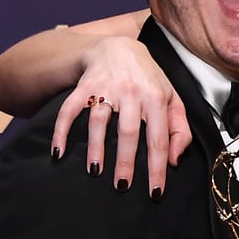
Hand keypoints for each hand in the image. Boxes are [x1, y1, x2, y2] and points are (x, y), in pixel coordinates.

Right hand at [50, 36, 191, 195]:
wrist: (120, 46)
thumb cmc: (150, 81)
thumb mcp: (173, 100)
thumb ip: (180, 130)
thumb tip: (175, 161)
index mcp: (156, 98)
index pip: (158, 139)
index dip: (157, 168)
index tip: (154, 193)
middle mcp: (131, 92)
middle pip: (128, 132)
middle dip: (126, 162)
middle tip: (122, 186)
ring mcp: (106, 88)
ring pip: (99, 121)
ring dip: (96, 147)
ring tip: (95, 171)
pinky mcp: (84, 86)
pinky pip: (69, 109)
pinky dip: (61, 130)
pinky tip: (58, 152)